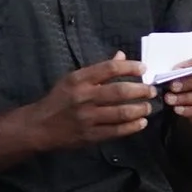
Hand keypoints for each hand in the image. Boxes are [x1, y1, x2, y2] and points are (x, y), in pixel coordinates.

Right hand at [18, 54, 155, 152]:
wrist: (39, 126)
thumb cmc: (59, 99)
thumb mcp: (73, 79)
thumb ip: (99, 69)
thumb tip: (122, 55)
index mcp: (79, 80)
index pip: (110, 68)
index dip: (130, 67)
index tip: (144, 68)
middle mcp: (84, 97)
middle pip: (119, 91)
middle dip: (140, 90)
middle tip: (152, 90)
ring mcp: (87, 118)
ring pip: (120, 112)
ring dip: (139, 109)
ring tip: (148, 107)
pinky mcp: (90, 135)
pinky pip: (116, 131)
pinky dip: (131, 127)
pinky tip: (140, 123)